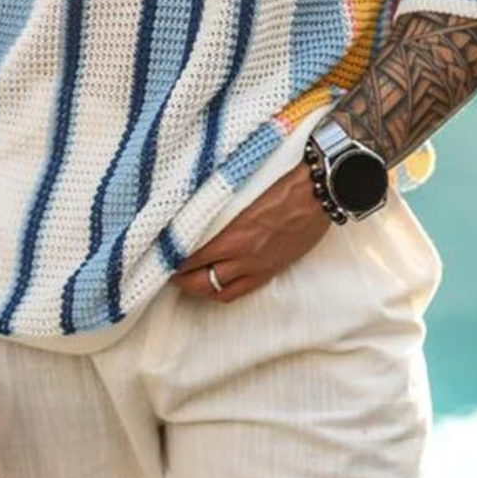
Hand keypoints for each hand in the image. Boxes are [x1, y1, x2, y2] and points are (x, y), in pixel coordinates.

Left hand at [171, 162, 329, 302]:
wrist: (316, 195)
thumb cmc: (281, 186)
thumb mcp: (242, 194)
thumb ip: (218, 210)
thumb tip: (194, 214)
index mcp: (233, 235)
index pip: (192, 256)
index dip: (173, 258)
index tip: (161, 253)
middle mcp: (243, 257)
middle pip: (201, 280)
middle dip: (181, 279)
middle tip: (167, 271)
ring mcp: (258, 267)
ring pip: (219, 291)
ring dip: (199, 288)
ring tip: (187, 280)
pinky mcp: (271, 271)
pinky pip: (241, 291)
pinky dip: (223, 291)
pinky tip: (216, 284)